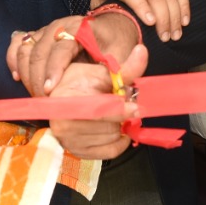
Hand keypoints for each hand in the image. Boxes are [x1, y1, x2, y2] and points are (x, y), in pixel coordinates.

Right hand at [7, 12, 137, 95]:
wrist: (110, 27)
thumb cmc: (116, 42)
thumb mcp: (123, 54)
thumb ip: (122, 70)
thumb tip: (123, 91)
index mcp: (80, 27)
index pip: (61, 47)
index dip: (54, 68)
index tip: (50, 89)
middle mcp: (59, 25)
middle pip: (39, 51)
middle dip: (38, 79)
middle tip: (44, 101)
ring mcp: (46, 30)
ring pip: (25, 50)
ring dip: (27, 75)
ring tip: (37, 95)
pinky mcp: (37, 36)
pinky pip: (17, 46)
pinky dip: (14, 61)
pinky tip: (18, 78)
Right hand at [48, 44, 148, 159]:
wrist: (63, 96)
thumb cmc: (82, 81)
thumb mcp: (103, 72)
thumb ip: (125, 68)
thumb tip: (142, 51)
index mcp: (67, 100)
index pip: (99, 111)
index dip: (120, 110)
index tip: (135, 107)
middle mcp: (63, 123)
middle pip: (108, 126)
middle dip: (121, 115)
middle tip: (123, 105)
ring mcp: (69, 140)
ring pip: (111, 138)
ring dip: (119, 126)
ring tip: (113, 114)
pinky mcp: (77, 152)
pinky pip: (110, 152)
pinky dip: (119, 142)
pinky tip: (116, 128)